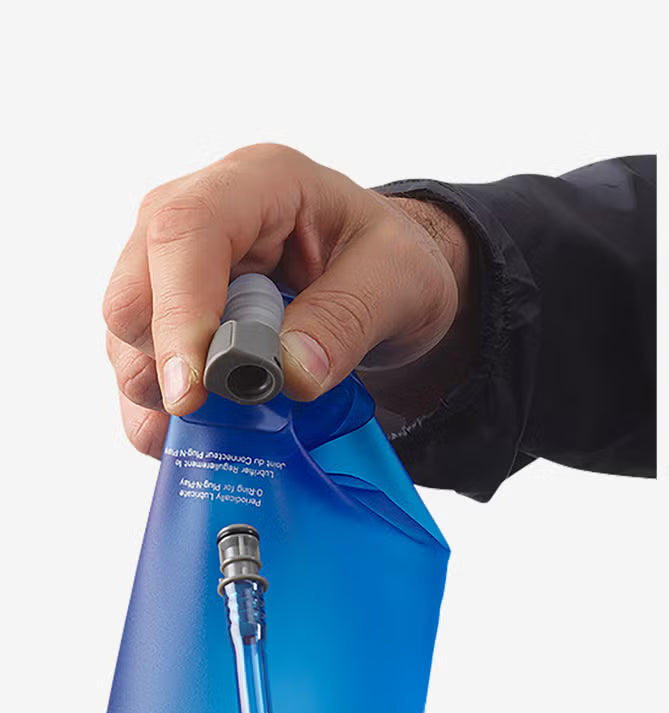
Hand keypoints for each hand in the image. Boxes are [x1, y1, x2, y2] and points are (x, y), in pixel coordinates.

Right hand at [103, 144, 472, 456]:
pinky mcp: (172, 318)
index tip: (195, 387)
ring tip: (229, 421)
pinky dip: (162, 412)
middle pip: (135, 290)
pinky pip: (140, 369)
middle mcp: (201, 217)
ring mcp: (177, 269)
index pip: (187, 231)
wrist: (386, 282)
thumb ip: (349, 319)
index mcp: (260, 183)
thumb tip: (291, 374)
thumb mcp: (402, 281)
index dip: (181, 311)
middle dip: (169, 362)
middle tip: (224, 408)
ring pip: (127, 338)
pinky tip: (204, 432)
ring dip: (165, 394)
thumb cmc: (392, 263)